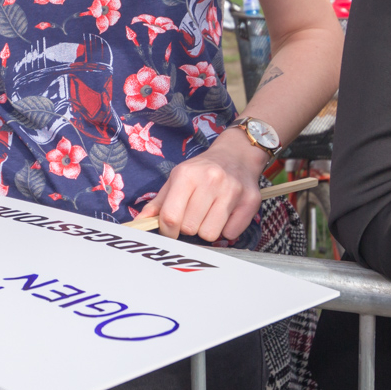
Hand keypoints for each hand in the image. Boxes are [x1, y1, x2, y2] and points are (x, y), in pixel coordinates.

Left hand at [138, 130, 266, 242]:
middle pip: (190, 228)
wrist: (236, 155)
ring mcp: (232, 191)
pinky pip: (231, 234)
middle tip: (193, 215)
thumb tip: (139, 223)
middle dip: (188, 227)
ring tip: (209, 214)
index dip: (167, 230)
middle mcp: (210, 180)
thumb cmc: (201, 171)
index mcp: (187, 175)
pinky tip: (225, 215)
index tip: (171, 229)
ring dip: (207, 230)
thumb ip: (158, 203)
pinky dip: (226, 230)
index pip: (170, 217)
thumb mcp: (176, 179)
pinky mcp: (250, 201)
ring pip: (210, 234)